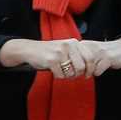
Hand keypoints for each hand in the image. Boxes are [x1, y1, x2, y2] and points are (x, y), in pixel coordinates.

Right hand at [0, 38, 120, 78]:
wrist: (29, 50)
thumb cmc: (49, 52)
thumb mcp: (65, 49)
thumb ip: (77, 55)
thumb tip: (90, 70)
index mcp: (74, 43)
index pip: (90, 58)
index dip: (90, 69)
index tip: (87, 75)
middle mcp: (68, 46)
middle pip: (82, 67)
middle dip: (78, 74)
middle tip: (72, 75)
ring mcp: (60, 53)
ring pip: (72, 72)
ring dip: (68, 76)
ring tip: (62, 72)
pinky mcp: (52, 60)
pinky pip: (61, 75)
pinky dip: (58, 76)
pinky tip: (53, 71)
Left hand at [74, 39, 120, 76]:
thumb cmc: (103, 53)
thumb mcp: (89, 52)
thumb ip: (78, 58)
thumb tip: (67, 70)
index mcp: (83, 45)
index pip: (70, 57)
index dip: (71, 67)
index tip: (73, 71)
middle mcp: (90, 47)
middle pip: (78, 63)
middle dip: (79, 71)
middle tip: (81, 74)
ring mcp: (99, 52)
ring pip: (87, 67)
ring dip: (88, 73)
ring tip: (90, 72)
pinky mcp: (107, 58)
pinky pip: (97, 70)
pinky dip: (97, 73)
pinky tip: (100, 70)